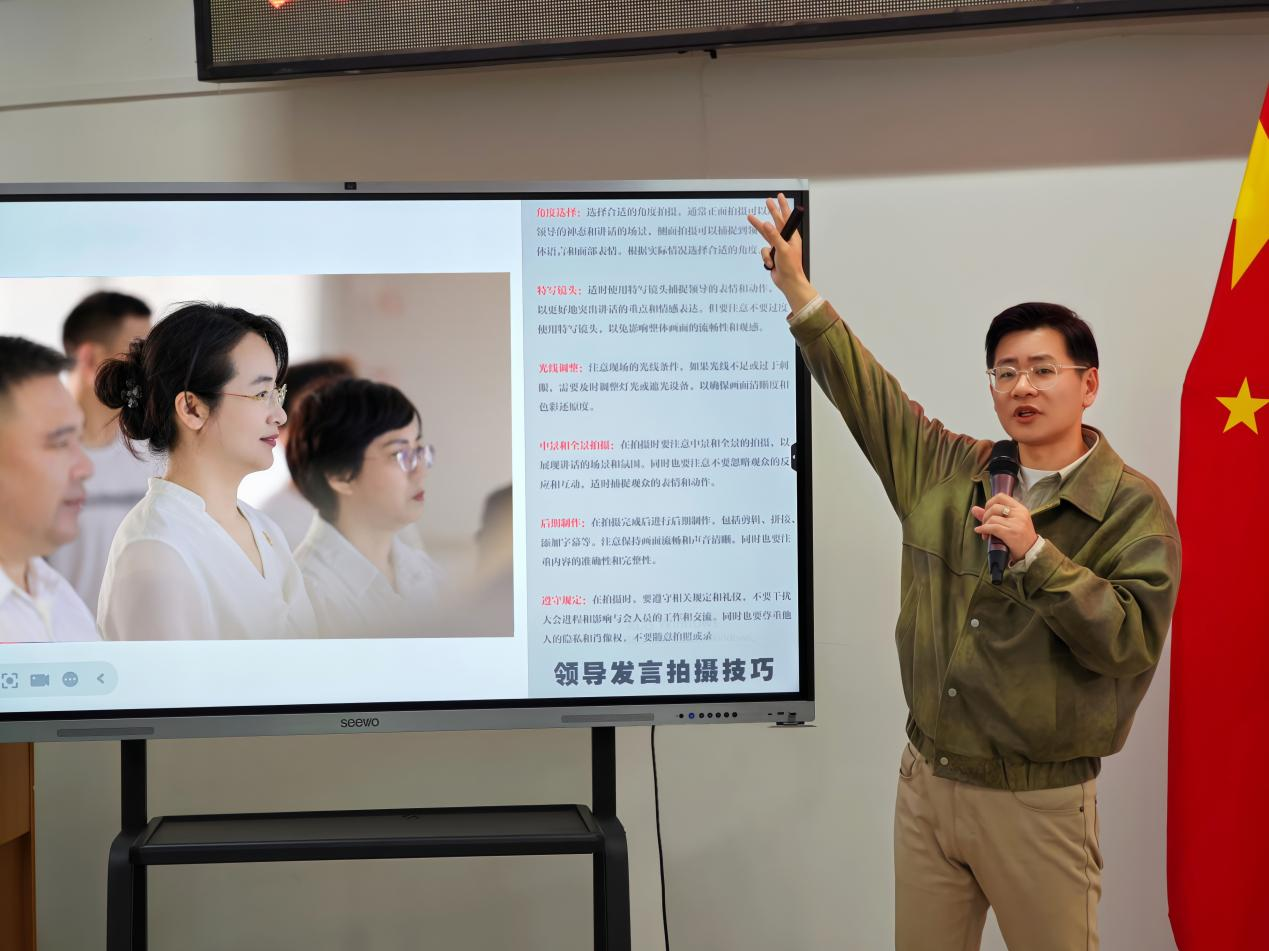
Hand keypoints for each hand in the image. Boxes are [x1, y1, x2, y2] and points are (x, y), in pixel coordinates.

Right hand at [746, 193, 817, 312]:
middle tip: (767, 201)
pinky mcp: (771, 255)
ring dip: (759, 229)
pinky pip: (763, 251)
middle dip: (771, 211)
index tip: (779, 197)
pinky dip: (765, 258)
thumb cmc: (791, 267)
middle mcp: (785, 240)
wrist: (788, 283)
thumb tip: (767, 224)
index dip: (782, 206)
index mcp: (792, 237)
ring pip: (765, 235)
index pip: (786, 218)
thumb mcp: (782, 249)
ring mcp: (778, 247)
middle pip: (776, 222)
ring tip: (750, 217)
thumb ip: (774, 236)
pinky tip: (771, 264)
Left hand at [971, 493, 1038, 562]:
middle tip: (985, 525)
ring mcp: (1016, 523)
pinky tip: (981, 532)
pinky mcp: (1012, 533)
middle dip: (985, 516)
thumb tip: (974, 509)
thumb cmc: (1020, 537)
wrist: (1031, 552)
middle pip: (994, 507)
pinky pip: (992, 527)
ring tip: (986, 533)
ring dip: (984, 525)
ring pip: (992, 518)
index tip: (987, 512)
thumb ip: (992, 515)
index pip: (1001, 496)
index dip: (990, 503)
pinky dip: (983, 529)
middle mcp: (1019, 513)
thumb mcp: (1010, 523)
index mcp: (1020, 508)